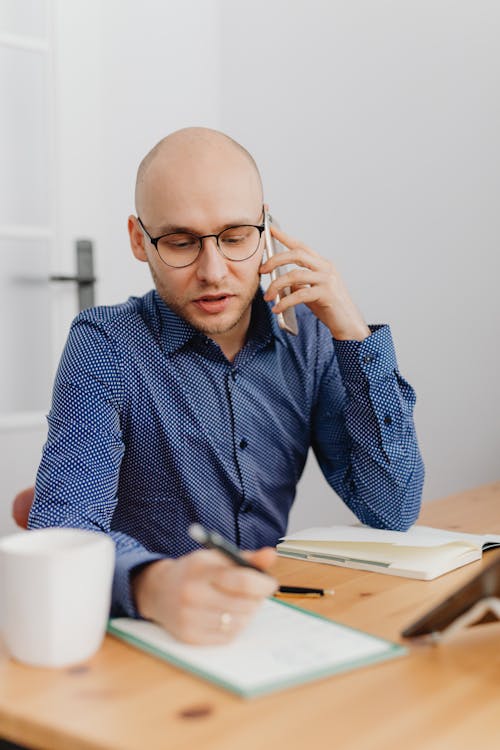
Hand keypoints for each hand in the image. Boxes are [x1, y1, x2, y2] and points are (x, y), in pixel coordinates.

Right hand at [132, 547, 276, 644]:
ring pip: (238, 622)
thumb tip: (271, 554)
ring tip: (238, 603)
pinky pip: (227, 637)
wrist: (158, 591)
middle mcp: (192, 593)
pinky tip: (226, 615)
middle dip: (256, 599)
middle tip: (254, 593)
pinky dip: (234, 627)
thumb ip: (245, 557)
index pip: (241, 580)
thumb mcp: (215, 558)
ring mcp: (189, 617)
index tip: (270, 583)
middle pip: (242, 604)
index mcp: (201, 569)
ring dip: (246, 613)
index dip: (262, 584)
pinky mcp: (189, 636)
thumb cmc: (193, 572)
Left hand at [260, 225, 369, 340]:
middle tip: (262, 270)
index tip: (271, 229)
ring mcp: (328, 280)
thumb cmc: (331, 308)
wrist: (348, 324)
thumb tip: (283, 281)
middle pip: (297, 254)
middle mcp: (326, 268)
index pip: (301, 247)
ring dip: (277, 285)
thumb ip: (300, 284)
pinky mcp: (327, 294)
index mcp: (323, 265)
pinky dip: (285, 302)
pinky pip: (299, 294)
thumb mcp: (313, 291)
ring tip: (267, 296)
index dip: (285, 237)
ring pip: (295, 275)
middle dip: (276, 259)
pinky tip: (277, 308)